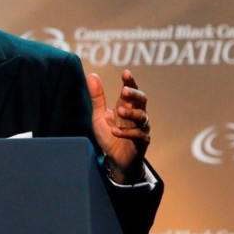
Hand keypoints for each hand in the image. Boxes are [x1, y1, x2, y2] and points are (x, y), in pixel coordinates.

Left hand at [87, 69, 150, 183]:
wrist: (115, 159)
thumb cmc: (109, 134)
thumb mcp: (99, 115)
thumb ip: (97, 97)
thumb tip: (92, 75)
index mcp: (126, 106)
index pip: (131, 90)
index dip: (130, 81)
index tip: (126, 73)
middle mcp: (136, 115)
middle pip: (142, 100)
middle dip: (134, 94)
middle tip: (124, 91)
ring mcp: (140, 128)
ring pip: (142, 117)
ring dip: (131, 113)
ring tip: (120, 111)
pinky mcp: (141, 142)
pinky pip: (138, 135)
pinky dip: (126, 133)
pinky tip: (115, 131)